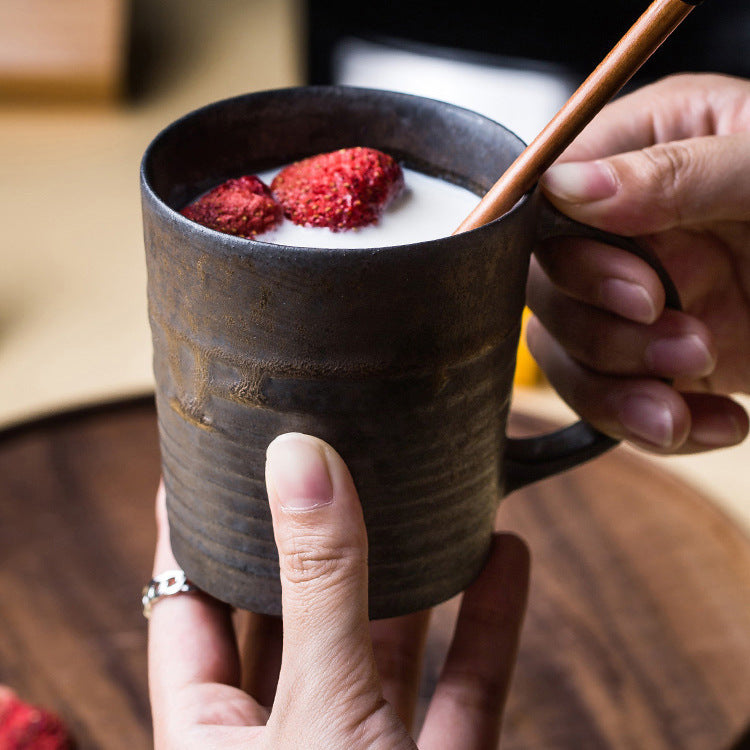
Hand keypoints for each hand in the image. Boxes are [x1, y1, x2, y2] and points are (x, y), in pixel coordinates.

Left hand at [148, 433, 528, 748]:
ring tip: (425, 496)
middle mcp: (288, 741)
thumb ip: (319, 586)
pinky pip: (465, 692)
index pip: (189, 608)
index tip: (211, 461)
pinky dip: (489, 628)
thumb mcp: (321, 711)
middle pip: (296, 616)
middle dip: (318, 540)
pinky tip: (506, 558)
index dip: (197, 532)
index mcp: (213, 738)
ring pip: (386, 649)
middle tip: (331, 455)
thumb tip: (301, 461)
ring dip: (415, 576)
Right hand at [527, 73, 749, 452]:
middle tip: (685, 343)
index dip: (572, 258)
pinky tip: (720, 422)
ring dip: (620, 392)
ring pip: (564, 354)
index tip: (639, 291)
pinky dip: (655, 428)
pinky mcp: (654, 357)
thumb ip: (675, 172)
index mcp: (645, 151)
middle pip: (546, 289)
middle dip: (605, 334)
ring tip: (692, 401)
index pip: (549, 201)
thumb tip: (566, 186)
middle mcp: (626, 227)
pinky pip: (609, 401)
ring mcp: (636, 296)